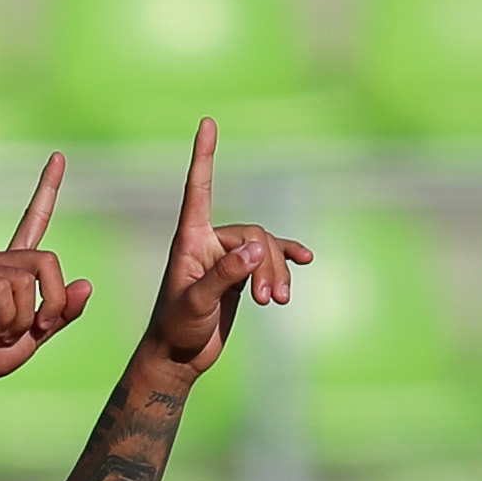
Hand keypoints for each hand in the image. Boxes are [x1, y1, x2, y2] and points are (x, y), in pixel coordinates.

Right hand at [0, 151, 89, 396]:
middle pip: (47, 262)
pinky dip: (7, 318)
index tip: (58, 157)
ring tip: (2, 332)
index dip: (47, 189)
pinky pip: (5, 290)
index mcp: (14, 268)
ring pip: (26, 281)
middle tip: (36, 329)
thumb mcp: (38, 335)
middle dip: (52, 303)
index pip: (33, 220)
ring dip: (24, 318)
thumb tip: (85, 284)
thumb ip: (61, 313)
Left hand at [134, 119, 307, 381]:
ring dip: (277, 273)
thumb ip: (224, 276)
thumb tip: (257, 252)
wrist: (178, 358)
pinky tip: (305, 262)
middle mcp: (208, 242)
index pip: (198, 189)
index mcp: (189, 239)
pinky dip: (286, 261)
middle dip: (267, 265)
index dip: (204, 155)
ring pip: (266, 249)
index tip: (208, 121)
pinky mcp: (240, 276)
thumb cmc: (176, 330)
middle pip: (254, 234)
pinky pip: (269, 259)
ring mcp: (226, 258)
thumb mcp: (197, 304)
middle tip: (269, 300)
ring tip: (279, 303)